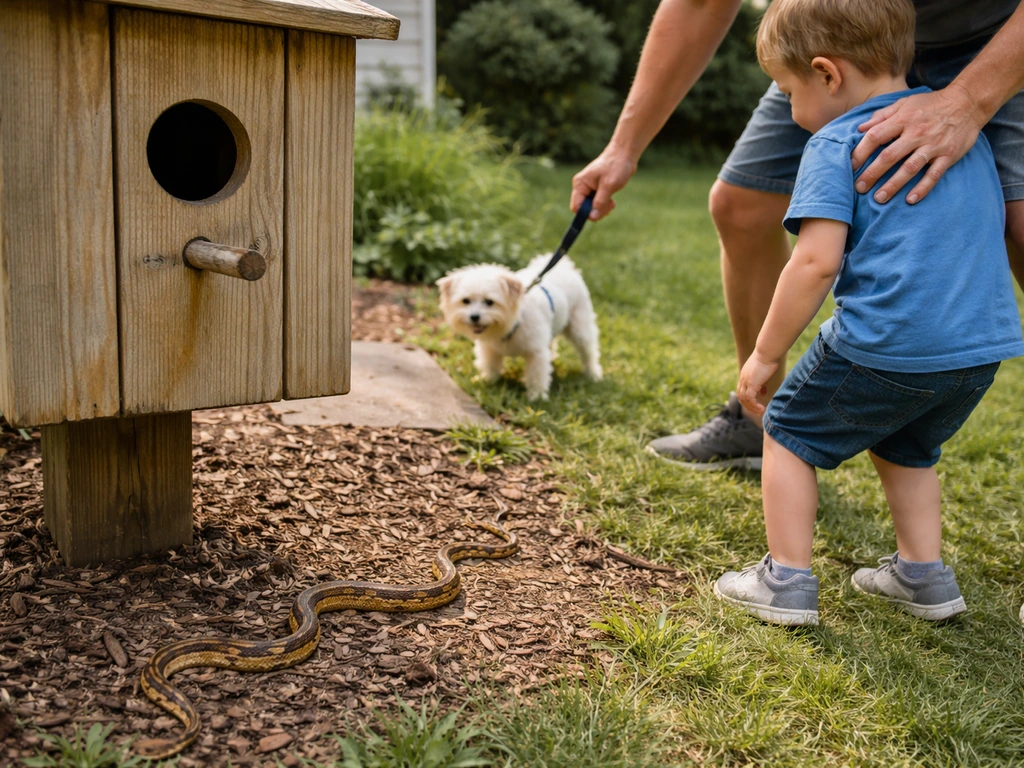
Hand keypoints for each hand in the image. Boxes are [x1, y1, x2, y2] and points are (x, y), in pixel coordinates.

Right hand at [570, 146, 637, 220]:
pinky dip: (604, 205)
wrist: (625, 155)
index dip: (586, 214)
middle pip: (584, 209)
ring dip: (602, 208)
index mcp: (580, 184)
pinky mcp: (596, 190)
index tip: (599, 213)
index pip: (576, 207)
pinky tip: (612, 200)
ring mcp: (589, 189)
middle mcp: (582, 187)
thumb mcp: (609, 185)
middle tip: (610, 205)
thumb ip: (600, 202)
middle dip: (597, 211)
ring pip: (592, 208)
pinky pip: (597, 204)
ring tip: (612, 202)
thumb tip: (592, 217)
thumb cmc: (616, 166)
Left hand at [737, 351, 778, 416]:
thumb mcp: (763, 371)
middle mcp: (743, 379)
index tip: (757, 401)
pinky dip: (754, 405)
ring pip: (744, 399)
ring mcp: (746, 381)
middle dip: (748, 405)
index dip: (747, 398)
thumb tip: (763, 391)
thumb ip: (761, 381)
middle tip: (756, 411)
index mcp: (744, 375)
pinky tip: (762, 408)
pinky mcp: (752, 384)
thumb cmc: (768, 357)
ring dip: (751, 407)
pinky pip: (750, 399)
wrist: (767, 351)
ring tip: (760, 411)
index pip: (742, 390)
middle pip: (741, 396)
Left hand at [851, 85, 983, 204]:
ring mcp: (933, 145)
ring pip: (910, 168)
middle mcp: (917, 133)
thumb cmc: (931, 104)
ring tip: (879, 198)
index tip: (850, 166)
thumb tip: (860, 128)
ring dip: (893, 185)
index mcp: (903, 120)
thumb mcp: (905, 103)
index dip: (861, 152)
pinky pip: (934, 174)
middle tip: (859, 188)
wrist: (968, 101)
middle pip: (890, 156)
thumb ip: (882, 116)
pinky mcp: (948, 155)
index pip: (876, 136)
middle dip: (872, 173)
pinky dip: (922, 188)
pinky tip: (910, 200)